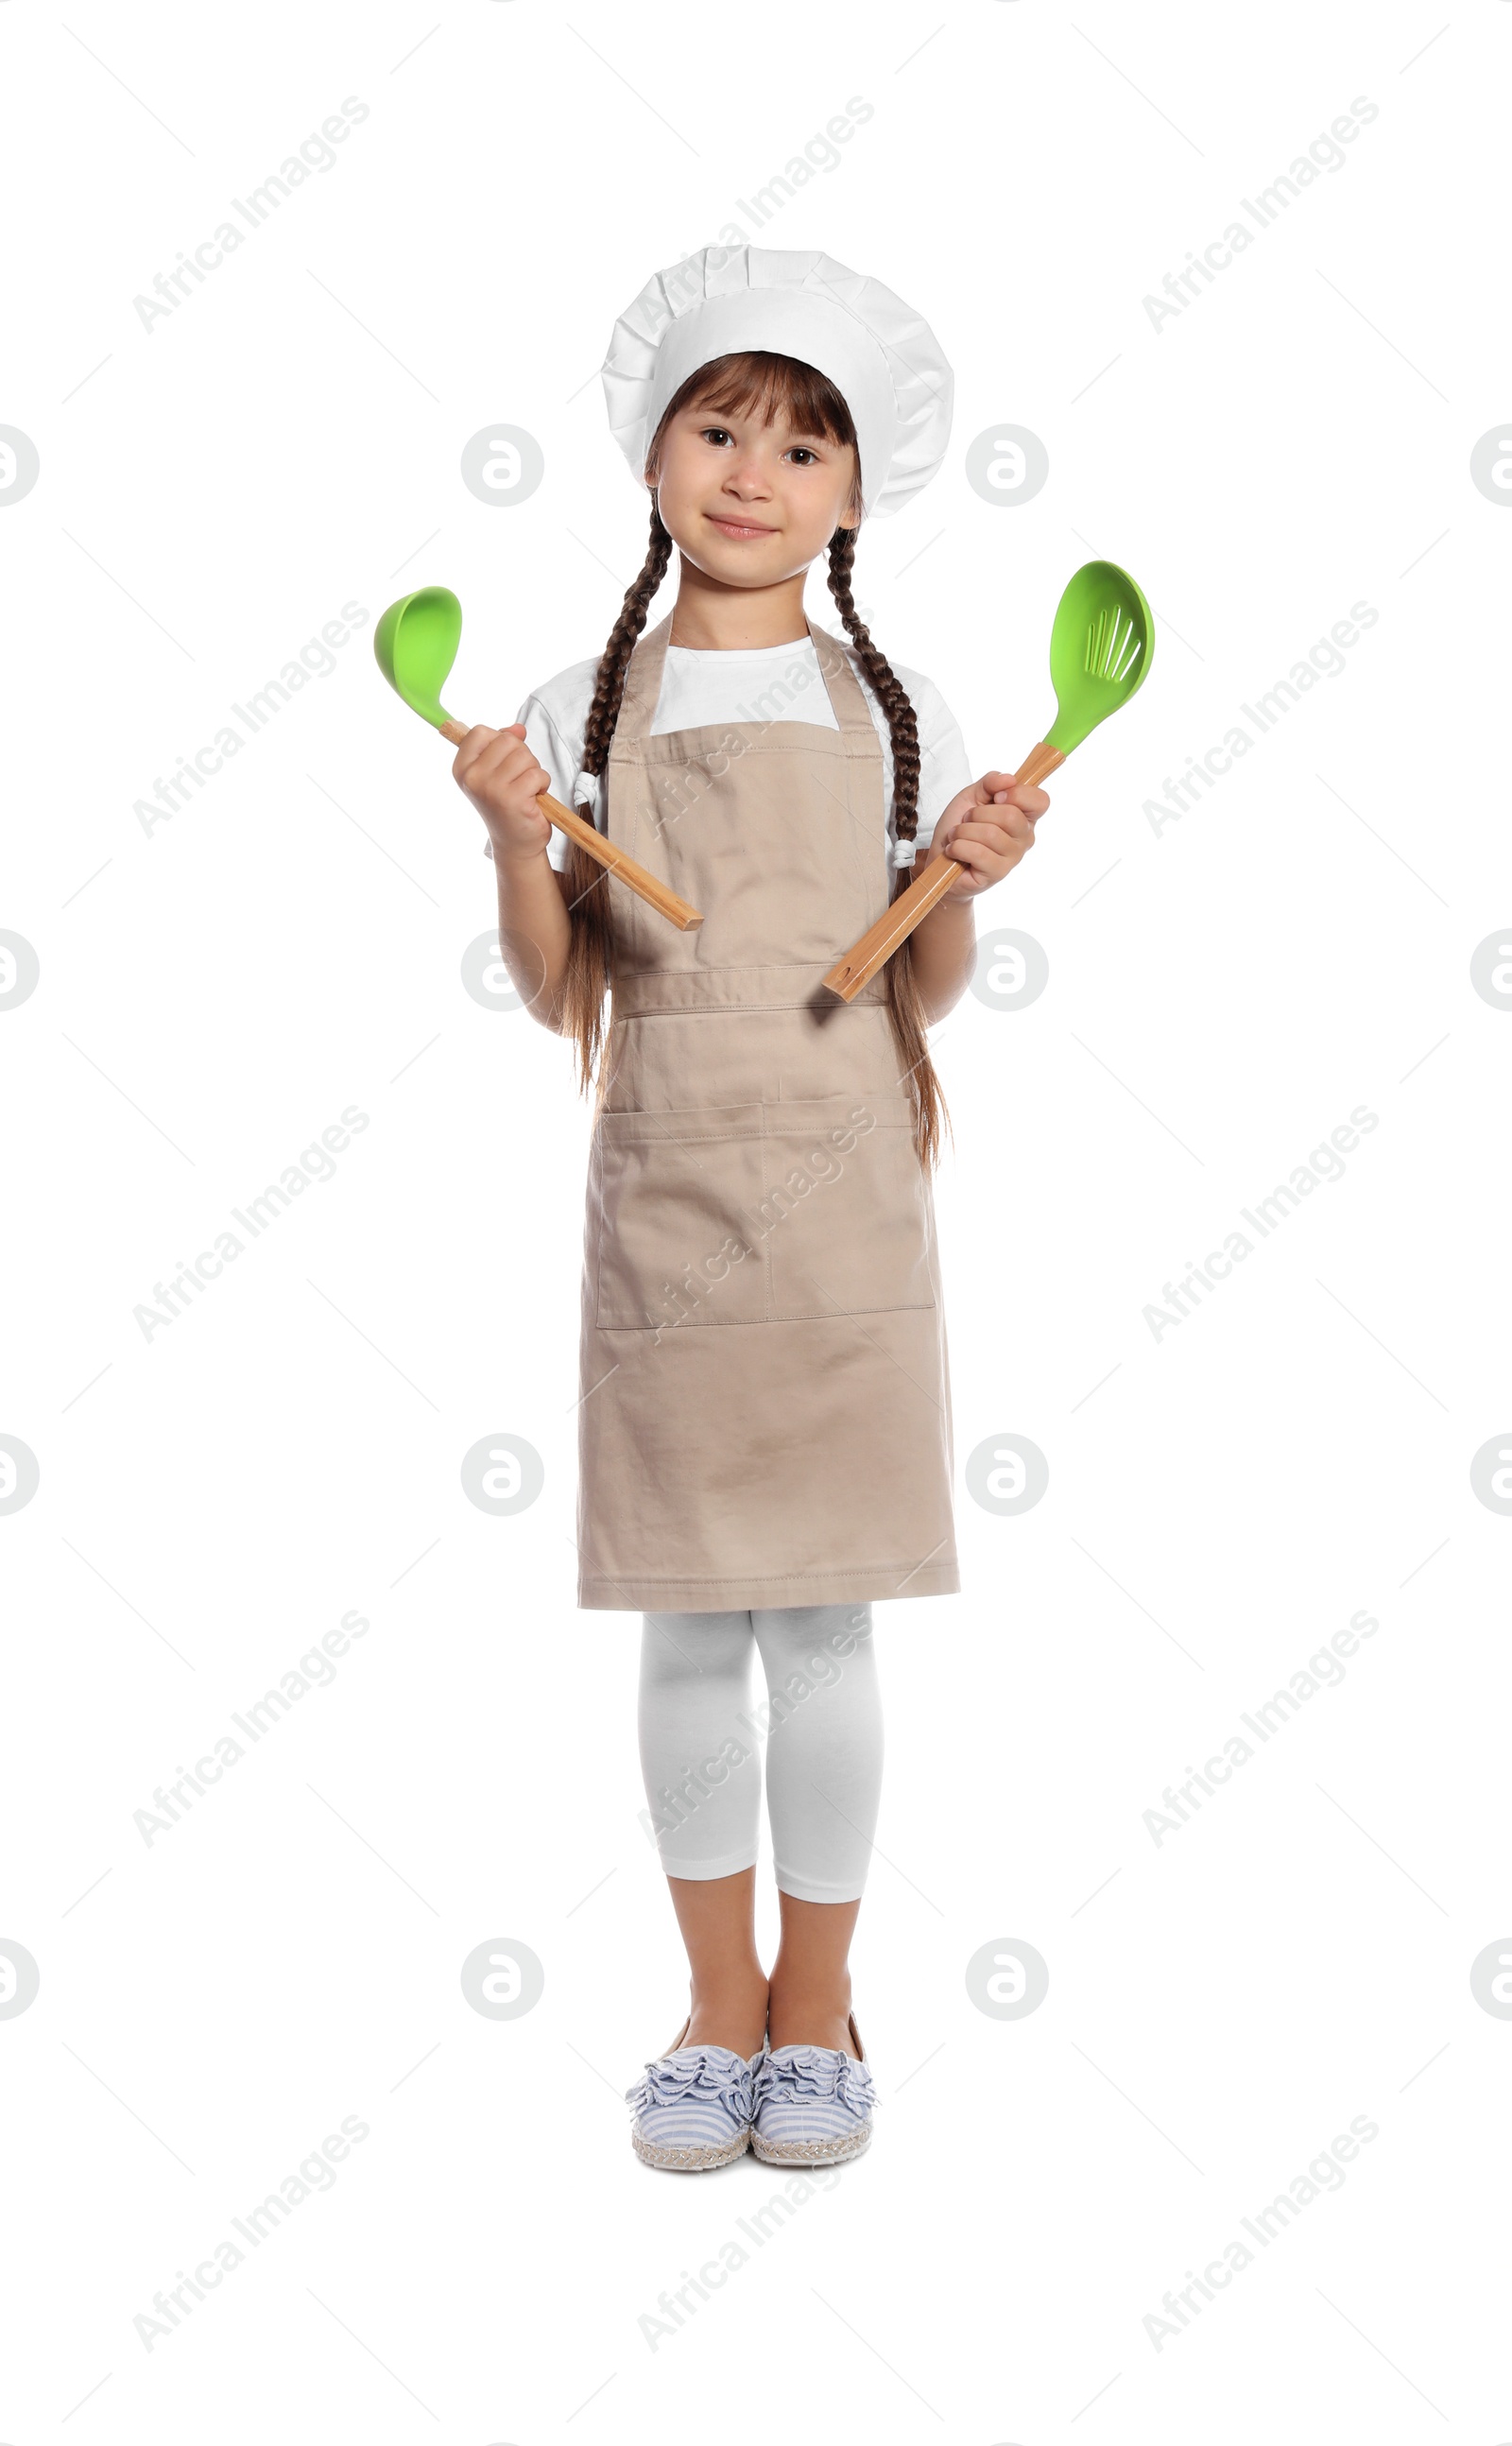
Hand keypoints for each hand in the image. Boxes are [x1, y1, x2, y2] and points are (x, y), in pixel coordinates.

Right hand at [449, 722, 553, 863]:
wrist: (514, 842)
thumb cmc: (506, 804)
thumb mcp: (497, 771)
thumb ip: (503, 745)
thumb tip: (518, 728)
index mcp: (462, 768)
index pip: (480, 731)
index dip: (500, 740)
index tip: (504, 760)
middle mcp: (472, 777)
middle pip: (507, 740)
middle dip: (522, 756)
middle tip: (519, 778)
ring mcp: (490, 788)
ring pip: (524, 756)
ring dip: (533, 770)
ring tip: (526, 789)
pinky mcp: (512, 799)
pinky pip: (537, 774)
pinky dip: (542, 784)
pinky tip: (534, 798)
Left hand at [922, 768, 1049, 897]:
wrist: (941, 856)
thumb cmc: (960, 827)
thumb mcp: (972, 796)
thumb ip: (990, 783)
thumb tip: (1009, 779)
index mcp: (1025, 816)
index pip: (1041, 801)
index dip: (1017, 794)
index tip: (996, 797)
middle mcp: (1025, 837)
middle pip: (1010, 815)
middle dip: (977, 814)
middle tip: (967, 821)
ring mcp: (1013, 857)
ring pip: (990, 834)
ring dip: (963, 831)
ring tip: (958, 836)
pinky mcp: (997, 873)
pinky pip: (978, 853)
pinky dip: (958, 847)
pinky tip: (955, 850)